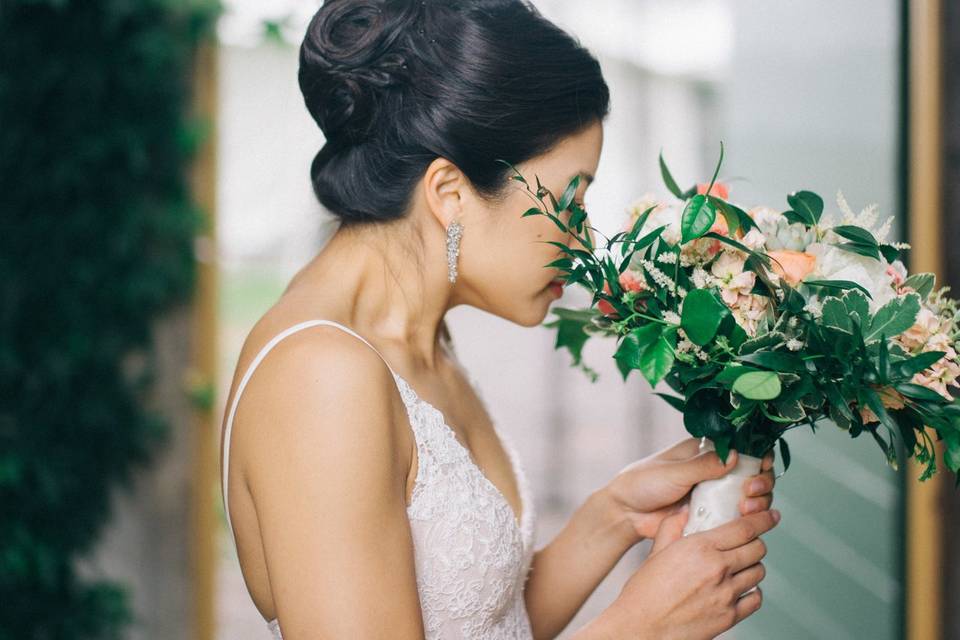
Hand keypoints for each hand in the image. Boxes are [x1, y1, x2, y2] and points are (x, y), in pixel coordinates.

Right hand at [594, 506, 780, 639]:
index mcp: (699, 548)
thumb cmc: (643, 593)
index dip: (762, 520)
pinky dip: (752, 591)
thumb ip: (672, 528)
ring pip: (758, 572)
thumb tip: (683, 512)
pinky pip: (755, 599)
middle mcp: (717, 569)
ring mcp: (726, 595)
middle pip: (757, 549)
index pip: (744, 528)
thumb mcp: (656, 553)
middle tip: (747, 543)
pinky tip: (740, 588)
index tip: (770, 516)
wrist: (641, 629)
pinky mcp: (729, 617)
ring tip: (740, 566)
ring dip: (752, 566)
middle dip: (755, 542)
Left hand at [604, 437, 775, 541]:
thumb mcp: (673, 472)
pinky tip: (746, 521)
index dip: (759, 455)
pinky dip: (748, 519)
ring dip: (758, 501)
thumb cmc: (643, 484)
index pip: (742, 447)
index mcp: (704, 451)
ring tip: (747, 508)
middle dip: (761, 481)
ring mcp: (714, 494)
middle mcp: (714, 470)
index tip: (762, 465)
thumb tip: (736, 456)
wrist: (625, 514)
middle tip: (751, 491)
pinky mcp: (711, 516)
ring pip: (751, 497)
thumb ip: (704, 466)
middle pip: (753, 473)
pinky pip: (737, 518)